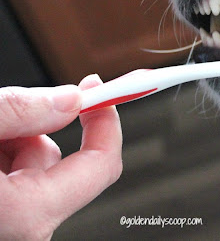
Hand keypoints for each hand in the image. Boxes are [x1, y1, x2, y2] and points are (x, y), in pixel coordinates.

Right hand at [0, 75, 121, 239]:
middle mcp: (24, 229)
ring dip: (13, 137)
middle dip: (37, 125)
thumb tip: (70, 100)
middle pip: (60, 158)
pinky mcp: (1, 218)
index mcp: (26, 213)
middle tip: (9, 107)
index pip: (102, 164)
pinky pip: (13, 175)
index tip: (105, 92)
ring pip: (33, 164)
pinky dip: (1, 152)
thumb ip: (22, 110)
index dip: (107, 121)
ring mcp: (11, 225)